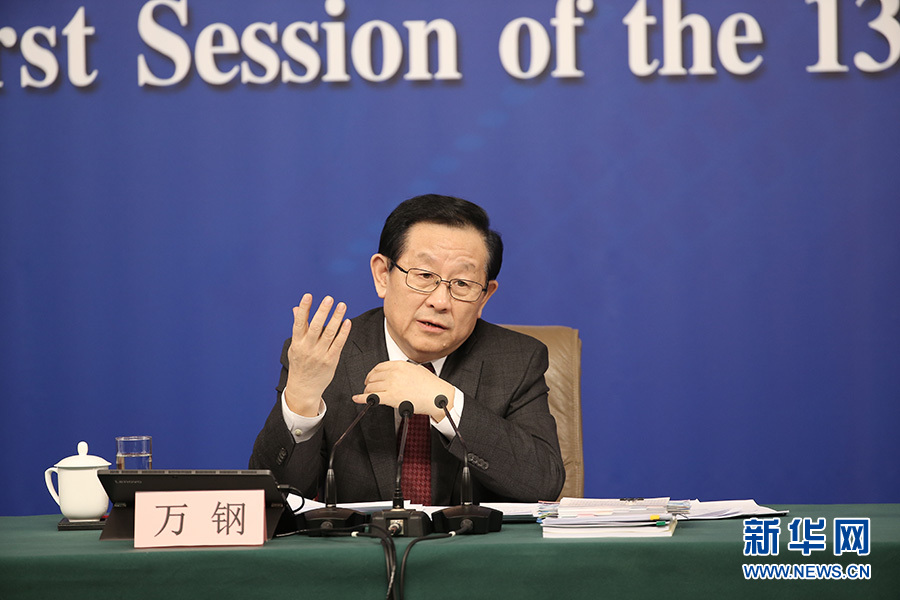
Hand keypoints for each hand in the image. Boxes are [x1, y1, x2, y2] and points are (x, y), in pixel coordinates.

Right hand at [284, 294, 351, 415]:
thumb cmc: (299, 364)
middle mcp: (307, 348)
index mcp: (297, 343)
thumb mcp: (294, 346)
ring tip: (342, 305)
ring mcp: (319, 355)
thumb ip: (298, 327)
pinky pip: (338, 344)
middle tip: (329, 299)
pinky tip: (347, 322)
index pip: (299, 323)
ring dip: (336, 318)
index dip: (304, 308)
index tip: (308, 296)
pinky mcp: (330, 361)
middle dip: (322, 311)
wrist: (304, 388)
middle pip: (316, 327)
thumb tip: (296, 308)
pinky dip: (343, 333)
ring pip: (329, 334)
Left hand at [353, 361, 454, 420]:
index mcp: (400, 365)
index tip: (370, 377)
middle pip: (373, 377)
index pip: (379, 367)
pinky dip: (362, 398)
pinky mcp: (392, 398)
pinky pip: (372, 397)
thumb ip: (402, 369)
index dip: (372, 373)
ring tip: (368, 395)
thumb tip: (392, 374)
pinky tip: (357, 398)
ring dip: (368, 391)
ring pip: (372, 387)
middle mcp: (394, 373)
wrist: (438, 396)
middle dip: (369, 383)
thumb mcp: (416, 369)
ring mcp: (392, 385)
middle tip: (368, 387)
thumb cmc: (430, 385)